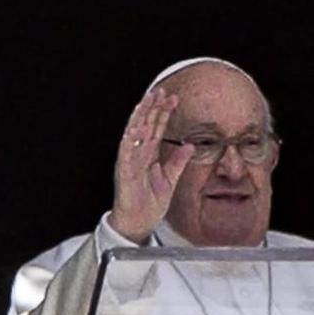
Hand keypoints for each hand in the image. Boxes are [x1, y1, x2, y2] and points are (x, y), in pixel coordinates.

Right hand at [108, 88, 190, 243]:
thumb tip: (190, 145)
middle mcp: (137, 155)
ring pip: (134, 133)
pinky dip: (131, 138)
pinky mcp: (124, 172)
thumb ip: (178, 162)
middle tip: (162, 91)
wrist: (138, 223)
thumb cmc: (148, 203)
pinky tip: (136, 126)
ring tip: (148, 100)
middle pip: (145, 126)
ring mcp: (129, 162)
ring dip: (141, 116)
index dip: (164, 113)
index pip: (156, 129)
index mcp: (147, 156)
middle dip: (153, 107)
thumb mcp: (170, 179)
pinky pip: (126, 152)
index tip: (174, 98)